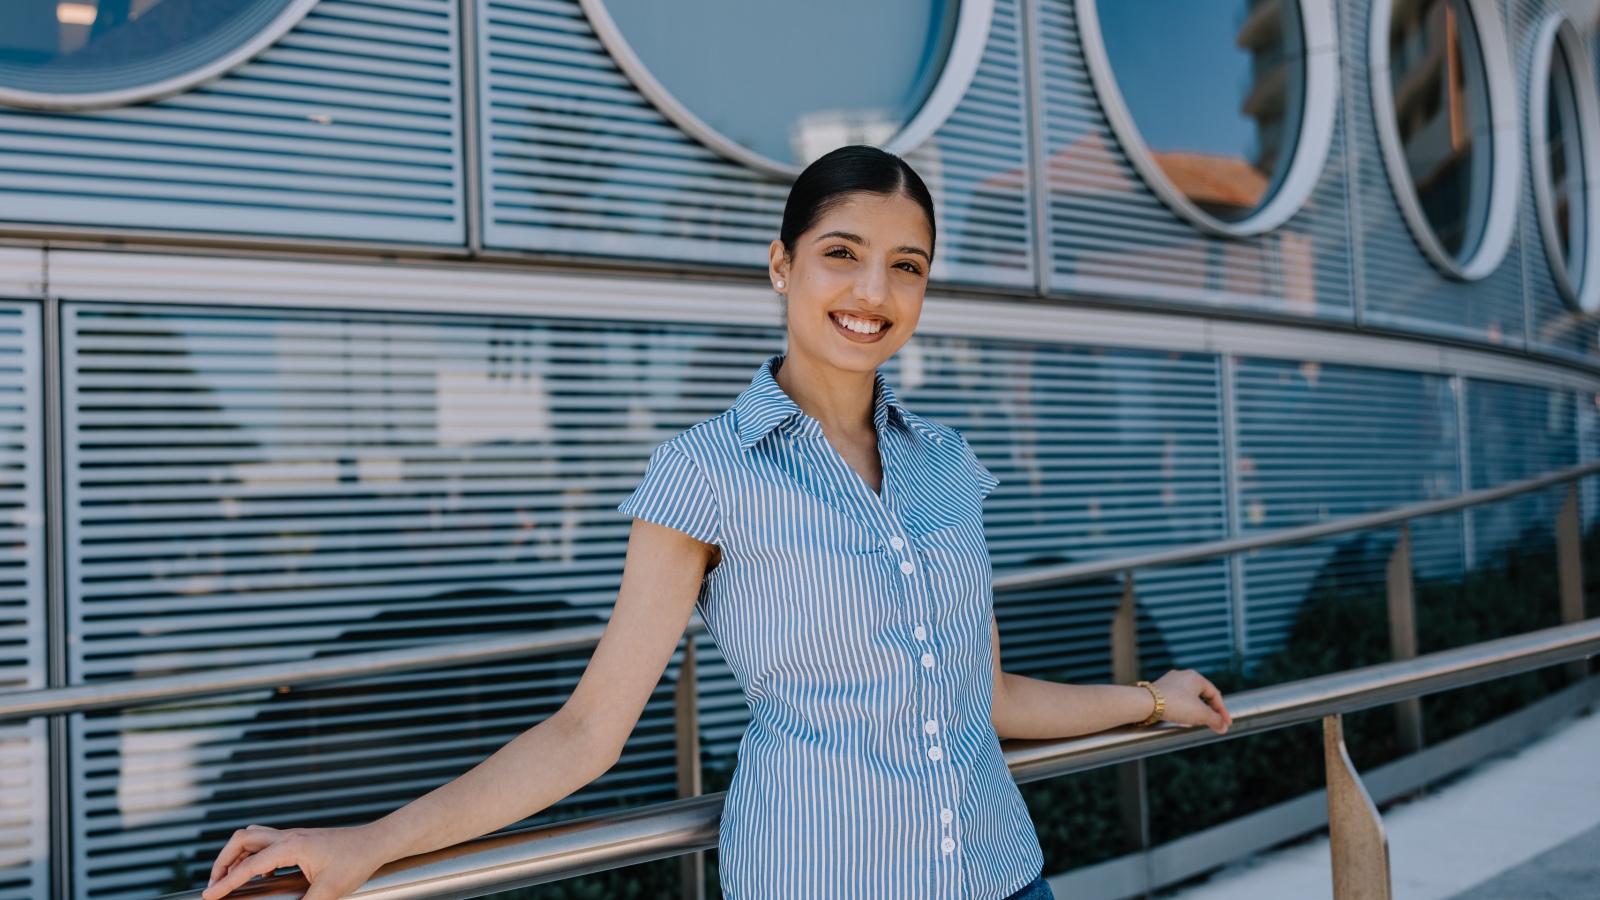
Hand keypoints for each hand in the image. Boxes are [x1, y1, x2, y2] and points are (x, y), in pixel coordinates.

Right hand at [202, 823, 388, 899]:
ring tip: (231, 878)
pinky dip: (255, 855)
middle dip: (222, 861)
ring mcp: (294, 835)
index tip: (208, 896)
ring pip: (253, 836)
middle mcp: (288, 836)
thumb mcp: (328, 891)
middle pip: (241, 840)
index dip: (225, 882)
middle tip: (214, 885)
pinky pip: (267, 841)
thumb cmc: (356, 861)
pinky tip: (263, 873)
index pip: (248, 865)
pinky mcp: (301, 838)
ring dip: (237, 855)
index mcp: (290, 846)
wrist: (376, 842)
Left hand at [1151, 669, 1232, 733]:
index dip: (1222, 711)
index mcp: (1195, 677)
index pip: (1215, 694)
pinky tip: (1180, 717)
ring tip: (1197, 721)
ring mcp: (1169, 682)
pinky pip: (1175, 699)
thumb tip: (1223, 727)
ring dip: (1195, 709)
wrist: (1145, 703)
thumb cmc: (1175, 704)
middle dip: (1209, 710)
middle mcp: (1182, 676)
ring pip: (1188, 697)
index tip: (1226, 724)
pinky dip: (1182, 709)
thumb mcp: (1201, 714)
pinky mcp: (1158, 690)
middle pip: (1202, 695)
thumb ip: (1215, 720)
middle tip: (1213, 722)